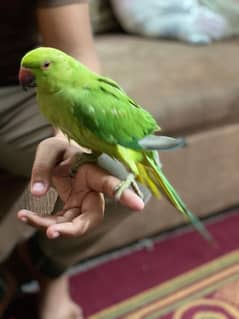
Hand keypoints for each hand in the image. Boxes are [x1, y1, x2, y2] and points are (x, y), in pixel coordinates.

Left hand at [18, 137, 143, 238]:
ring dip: (51, 227)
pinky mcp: (71, 209)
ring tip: (25, 217)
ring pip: (74, 224)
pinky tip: (24, 216)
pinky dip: (42, 222)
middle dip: (75, 229)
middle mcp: (92, 191)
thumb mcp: (49, 150)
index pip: (111, 185)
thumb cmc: (59, 150)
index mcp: (93, 172)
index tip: (139, 206)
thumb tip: (37, 193)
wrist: (61, 156)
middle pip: (93, 217)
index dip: (124, 195)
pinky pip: (60, 222)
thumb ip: (42, 167)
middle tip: (52, 232)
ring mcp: (82, 203)